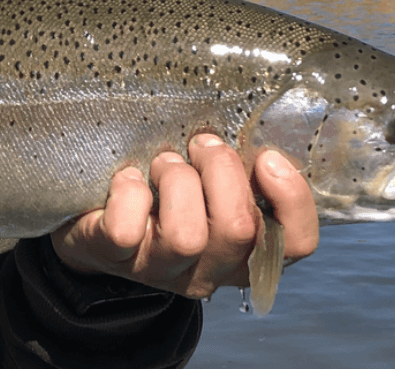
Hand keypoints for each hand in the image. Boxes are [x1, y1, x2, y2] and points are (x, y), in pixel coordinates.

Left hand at [50, 135, 318, 298]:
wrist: (98, 228)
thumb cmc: (167, 194)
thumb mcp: (213, 183)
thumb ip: (241, 169)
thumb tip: (260, 126)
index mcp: (245, 250)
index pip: (296, 244)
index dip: (291, 198)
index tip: (265, 157)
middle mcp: (209, 270)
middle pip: (237, 229)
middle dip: (220, 170)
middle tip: (200, 145)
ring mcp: (161, 269)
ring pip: (186, 236)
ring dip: (176, 181)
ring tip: (163, 163)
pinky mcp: (115, 258)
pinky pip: (127, 231)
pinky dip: (129, 192)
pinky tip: (128, 179)